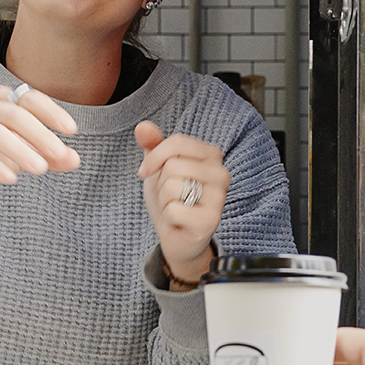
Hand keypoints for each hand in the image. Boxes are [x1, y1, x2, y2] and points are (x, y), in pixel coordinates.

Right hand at [0, 85, 80, 216]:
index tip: (71, 130)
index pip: (29, 98)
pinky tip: (11, 178)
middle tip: (59, 153)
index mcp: (2, 99)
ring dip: (19, 150)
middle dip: (39, 134)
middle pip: (14, 113)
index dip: (51, 111)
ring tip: (39, 169)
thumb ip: (49, 156)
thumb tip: (75, 160)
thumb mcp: (24, 154)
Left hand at [136, 121, 228, 284]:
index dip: (155, 157)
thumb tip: (142, 126)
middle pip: (173, 166)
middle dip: (161, 184)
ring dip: (165, 201)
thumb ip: (153, 145)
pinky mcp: (211, 220)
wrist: (177, 237)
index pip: (177, 142)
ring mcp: (219, 198)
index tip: (145, 171)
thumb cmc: (172, 199)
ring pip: (172, 186)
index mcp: (212, 155)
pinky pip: (174, 210)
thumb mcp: (159, 168)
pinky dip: (169, 218)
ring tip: (176, 207)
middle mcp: (221, 173)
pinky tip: (179, 222)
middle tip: (171, 196)